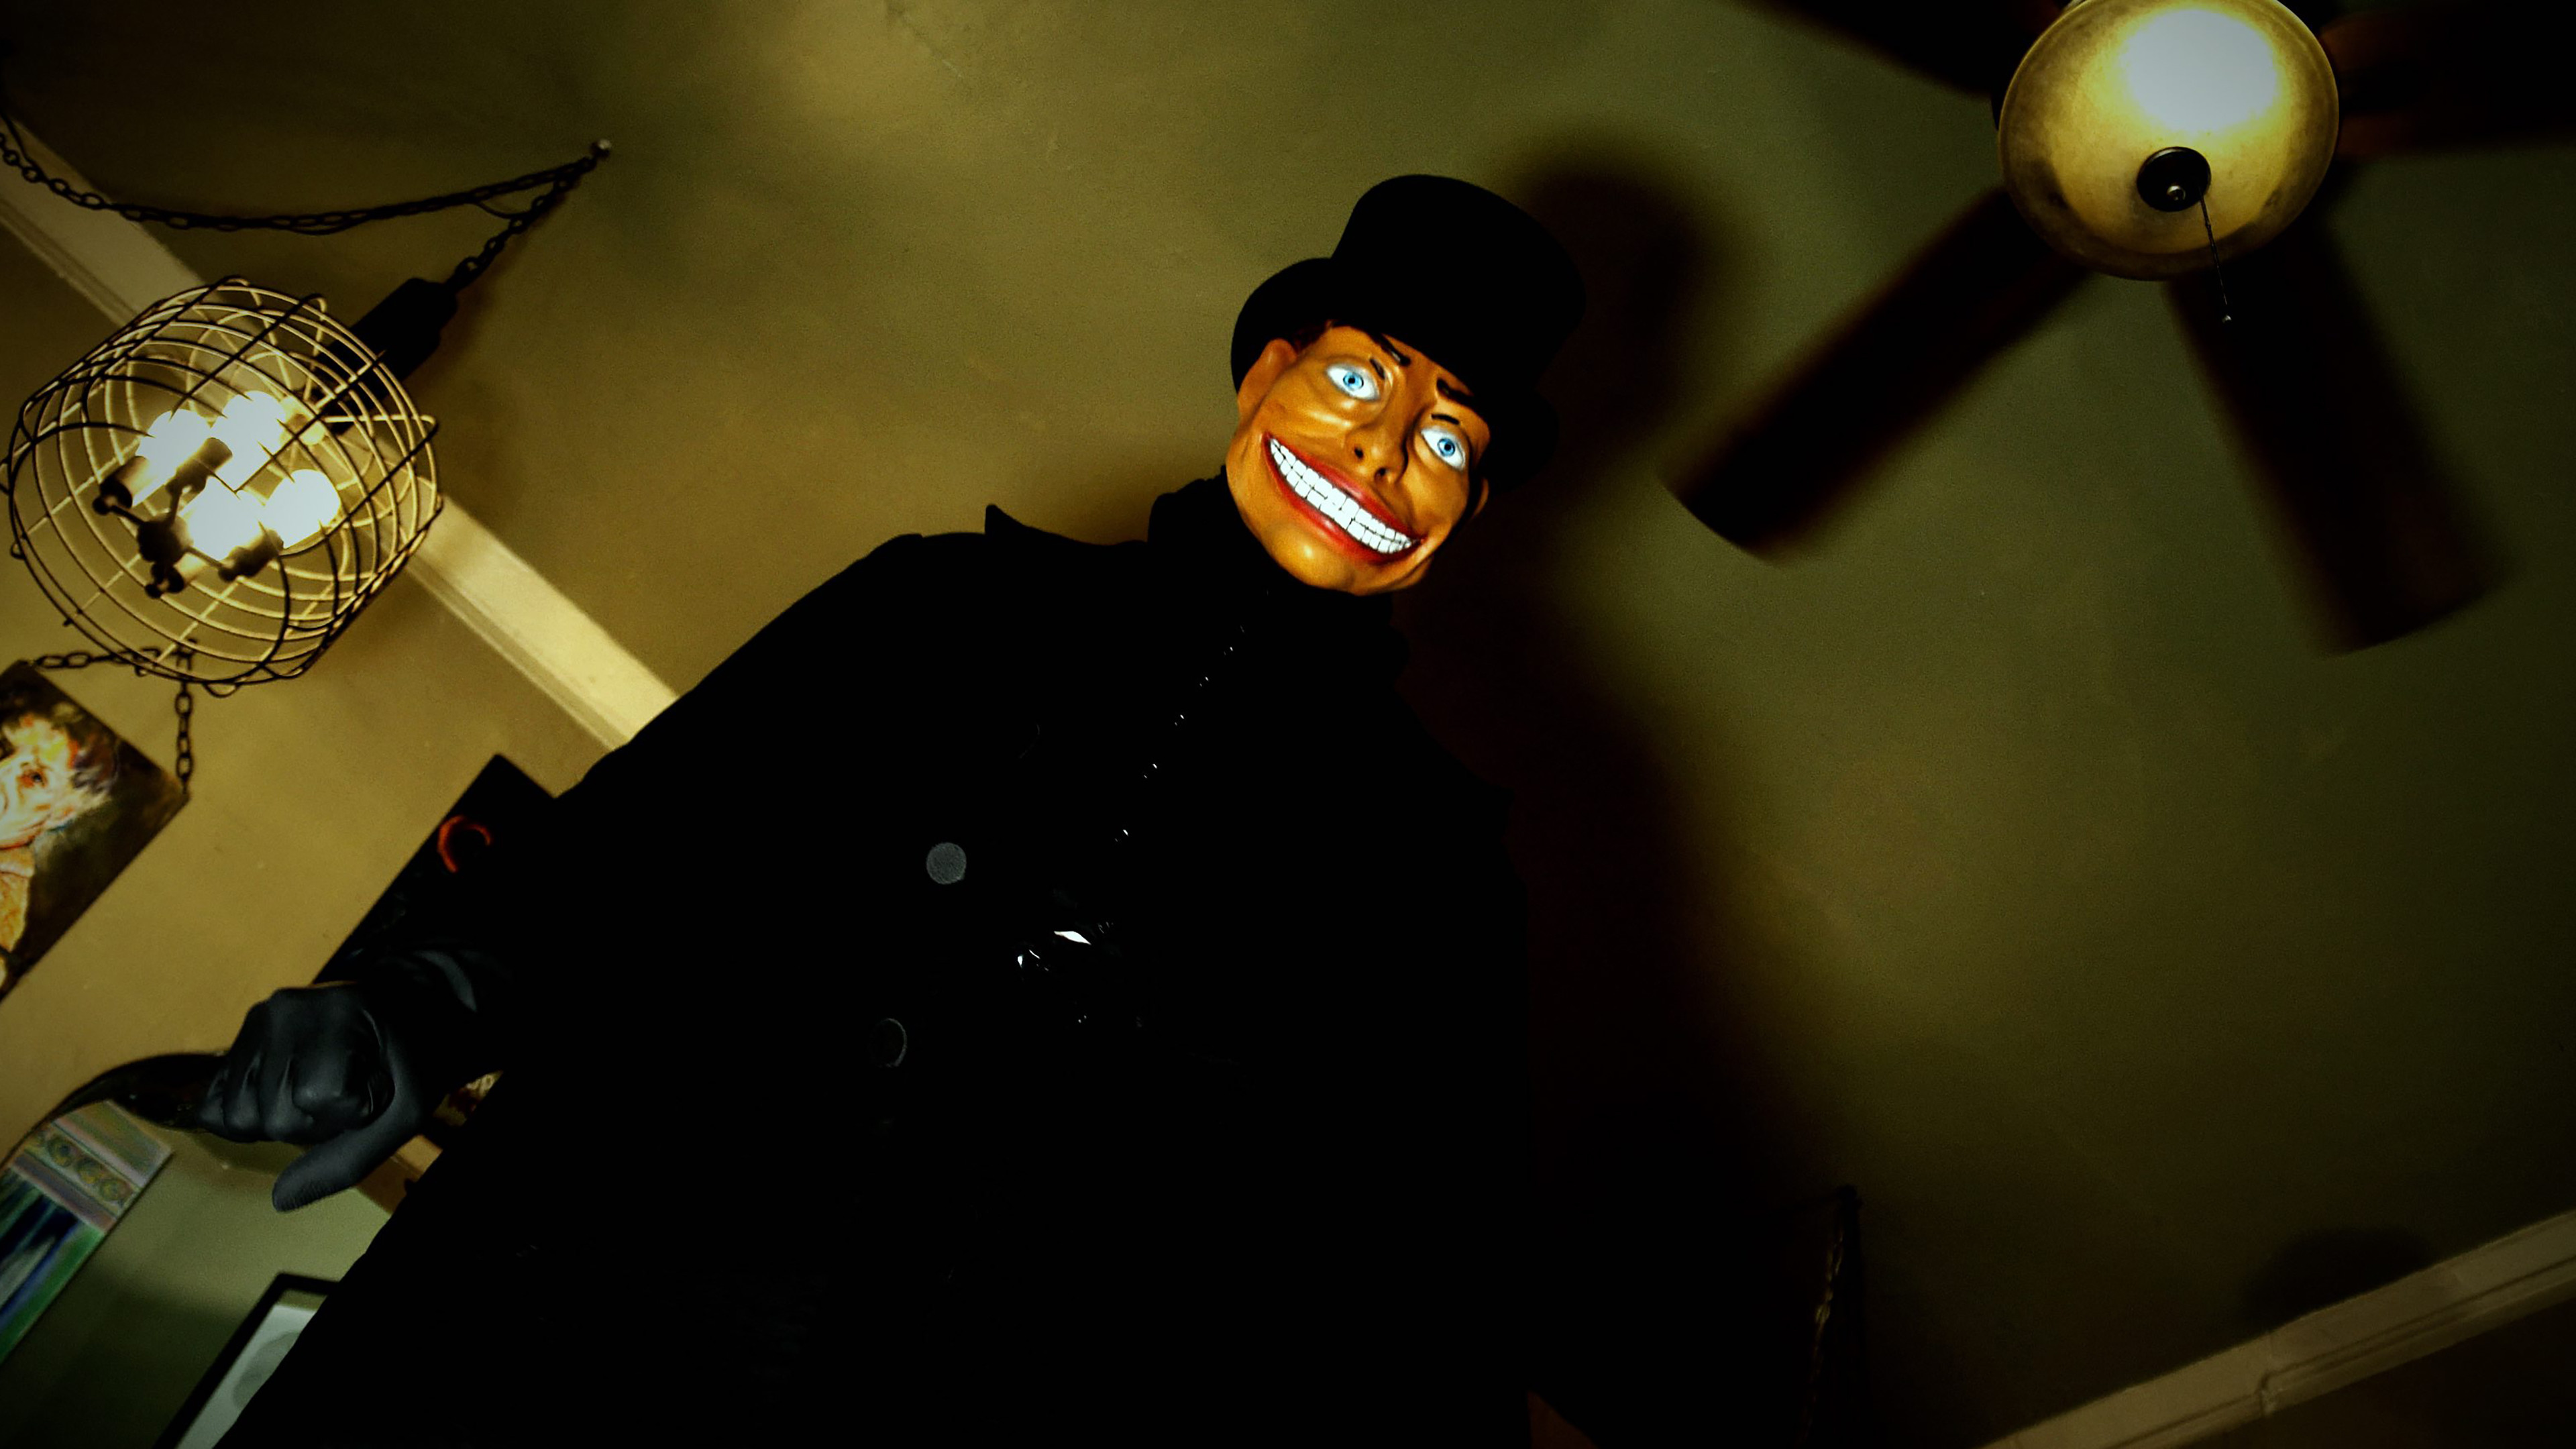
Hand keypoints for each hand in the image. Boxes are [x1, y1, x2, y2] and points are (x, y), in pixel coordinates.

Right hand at [197, 984, 440, 1211]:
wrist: (411, 1013)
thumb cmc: (415, 1062)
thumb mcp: (406, 1113)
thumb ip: (349, 1159)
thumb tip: (281, 1200)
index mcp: (335, 1016)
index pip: (315, 1104)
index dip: (352, 1115)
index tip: (377, 1086)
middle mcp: (283, 1010)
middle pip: (271, 1119)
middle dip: (315, 1123)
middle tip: (350, 1088)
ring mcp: (255, 1020)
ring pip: (236, 1117)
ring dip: (282, 1118)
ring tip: (323, 1085)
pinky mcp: (239, 1039)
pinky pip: (215, 1105)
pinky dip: (251, 1113)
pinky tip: (288, 1091)